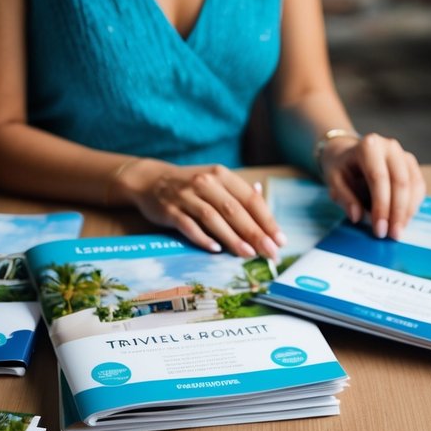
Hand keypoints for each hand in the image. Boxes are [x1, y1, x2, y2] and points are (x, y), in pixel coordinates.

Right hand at [116, 160, 284, 257]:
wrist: (150, 180)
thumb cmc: (191, 186)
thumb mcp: (217, 183)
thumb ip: (240, 195)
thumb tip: (265, 204)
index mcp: (222, 176)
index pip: (250, 199)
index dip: (267, 220)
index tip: (280, 240)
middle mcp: (205, 182)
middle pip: (235, 210)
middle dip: (255, 233)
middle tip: (270, 252)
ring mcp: (186, 196)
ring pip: (213, 218)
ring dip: (232, 238)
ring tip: (248, 254)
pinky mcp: (170, 210)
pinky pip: (188, 225)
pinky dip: (202, 238)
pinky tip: (216, 250)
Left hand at [319, 133, 425, 238]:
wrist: (349, 154)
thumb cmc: (342, 168)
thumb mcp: (333, 181)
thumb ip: (344, 198)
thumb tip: (357, 216)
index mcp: (369, 147)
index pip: (379, 178)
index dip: (381, 206)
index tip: (379, 229)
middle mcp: (390, 147)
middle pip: (400, 182)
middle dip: (397, 212)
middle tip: (393, 235)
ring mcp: (403, 154)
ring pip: (413, 185)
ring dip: (407, 212)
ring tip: (398, 231)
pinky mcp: (411, 165)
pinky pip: (418, 186)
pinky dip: (413, 206)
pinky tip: (403, 220)